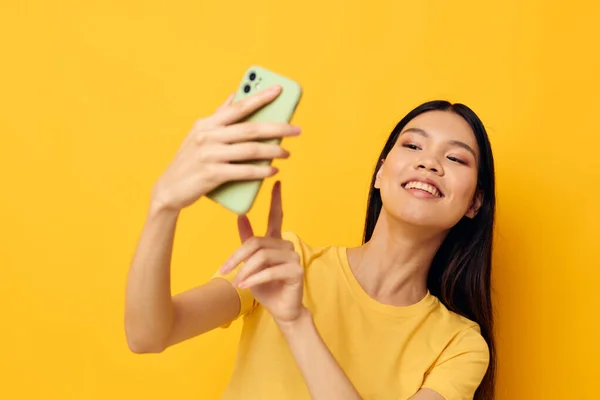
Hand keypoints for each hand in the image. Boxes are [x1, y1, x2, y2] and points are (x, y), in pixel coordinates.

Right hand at [151, 86, 300, 210]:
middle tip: (297, 130)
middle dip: (278, 128)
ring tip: (286, 153)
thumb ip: (218, 117)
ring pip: (250, 150)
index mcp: (207, 124)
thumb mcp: (198, 135)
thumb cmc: (188, 161)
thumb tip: (234, 96)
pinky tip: (272, 170)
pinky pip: (244, 171)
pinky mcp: (212, 174)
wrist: (169, 190)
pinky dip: (261, 171)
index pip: (238, 107)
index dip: (260, 97)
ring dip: (273, 151)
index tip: (279, 90)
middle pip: (250, 129)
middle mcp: (208, 136)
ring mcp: (209, 155)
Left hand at [219, 181, 304, 324]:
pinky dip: (255, 279)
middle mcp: (286, 246)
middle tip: (224, 270)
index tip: (276, 182)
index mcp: (276, 242)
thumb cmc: (267, 287)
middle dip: (238, 257)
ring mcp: (293, 257)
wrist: (282, 310)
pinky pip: (270, 271)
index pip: (276, 216)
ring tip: (237, 282)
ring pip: (262, 256)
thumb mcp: (251, 263)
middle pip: (257, 242)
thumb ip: (248, 240)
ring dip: (245, 271)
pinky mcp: (296, 271)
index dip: (276, 199)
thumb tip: (240, 216)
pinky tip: (245, 286)